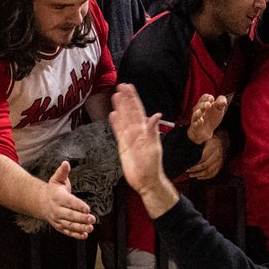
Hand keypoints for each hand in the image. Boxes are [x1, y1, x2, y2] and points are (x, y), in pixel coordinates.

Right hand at [40, 160, 93, 238]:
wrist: (41, 202)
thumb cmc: (53, 190)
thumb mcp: (57, 179)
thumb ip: (62, 172)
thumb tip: (66, 163)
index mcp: (57, 197)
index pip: (69, 202)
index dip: (78, 206)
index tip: (87, 208)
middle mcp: (56, 209)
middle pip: (70, 215)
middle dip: (81, 218)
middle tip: (92, 219)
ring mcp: (57, 219)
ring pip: (69, 225)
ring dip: (80, 228)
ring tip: (90, 228)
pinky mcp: (59, 226)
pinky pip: (68, 231)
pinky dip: (76, 235)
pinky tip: (84, 235)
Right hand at [109, 82, 167, 196]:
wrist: (146, 181)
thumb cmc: (153, 166)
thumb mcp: (154, 147)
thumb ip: (153, 131)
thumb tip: (156, 115)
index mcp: (145, 130)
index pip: (138, 110)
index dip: (133, 99)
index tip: (128, 87)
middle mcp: (137, 132)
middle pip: (129, 112)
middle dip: (125, 99)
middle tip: (120, 87)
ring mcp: (129, 138)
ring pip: (123, 120)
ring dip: (119, 108)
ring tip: (115, 96)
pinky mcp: (123, 146)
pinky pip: (118, 132)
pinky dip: (116, 123)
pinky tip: (113, 115)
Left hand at [186, 130, 226, 179]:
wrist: (222, 140)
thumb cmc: (209, 138)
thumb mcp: (204, 134)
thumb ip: (197, 132)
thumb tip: (188, 134)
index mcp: (213, 146)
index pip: (202, 157)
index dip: (194, 162)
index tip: (186, 164)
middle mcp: (218, 154)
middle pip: (205, 165)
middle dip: (195, 169)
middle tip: (187, 170)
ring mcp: (220, 161)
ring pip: (209, 171)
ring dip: (199, 174)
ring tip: (190, 175)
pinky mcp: (220, 166)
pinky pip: (213, 174)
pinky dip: (205, 177)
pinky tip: (198, 177)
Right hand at [187, 93, 227, 144]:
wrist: (207, 131)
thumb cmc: (212, 118)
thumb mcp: (219, 109)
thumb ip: (221, 103)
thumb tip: (223, 101)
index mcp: (204, 103)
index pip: (204, 98)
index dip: (207, 97)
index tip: (212, 99)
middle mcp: (198, 110)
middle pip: (199, 105)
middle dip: (204, 104)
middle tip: (209, 105)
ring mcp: (196, 118)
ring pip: (195, 114)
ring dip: (198, 113)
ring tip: (201, 112)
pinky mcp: (195, 126)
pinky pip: (195, 124)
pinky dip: (197, 122)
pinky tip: (201, 121)